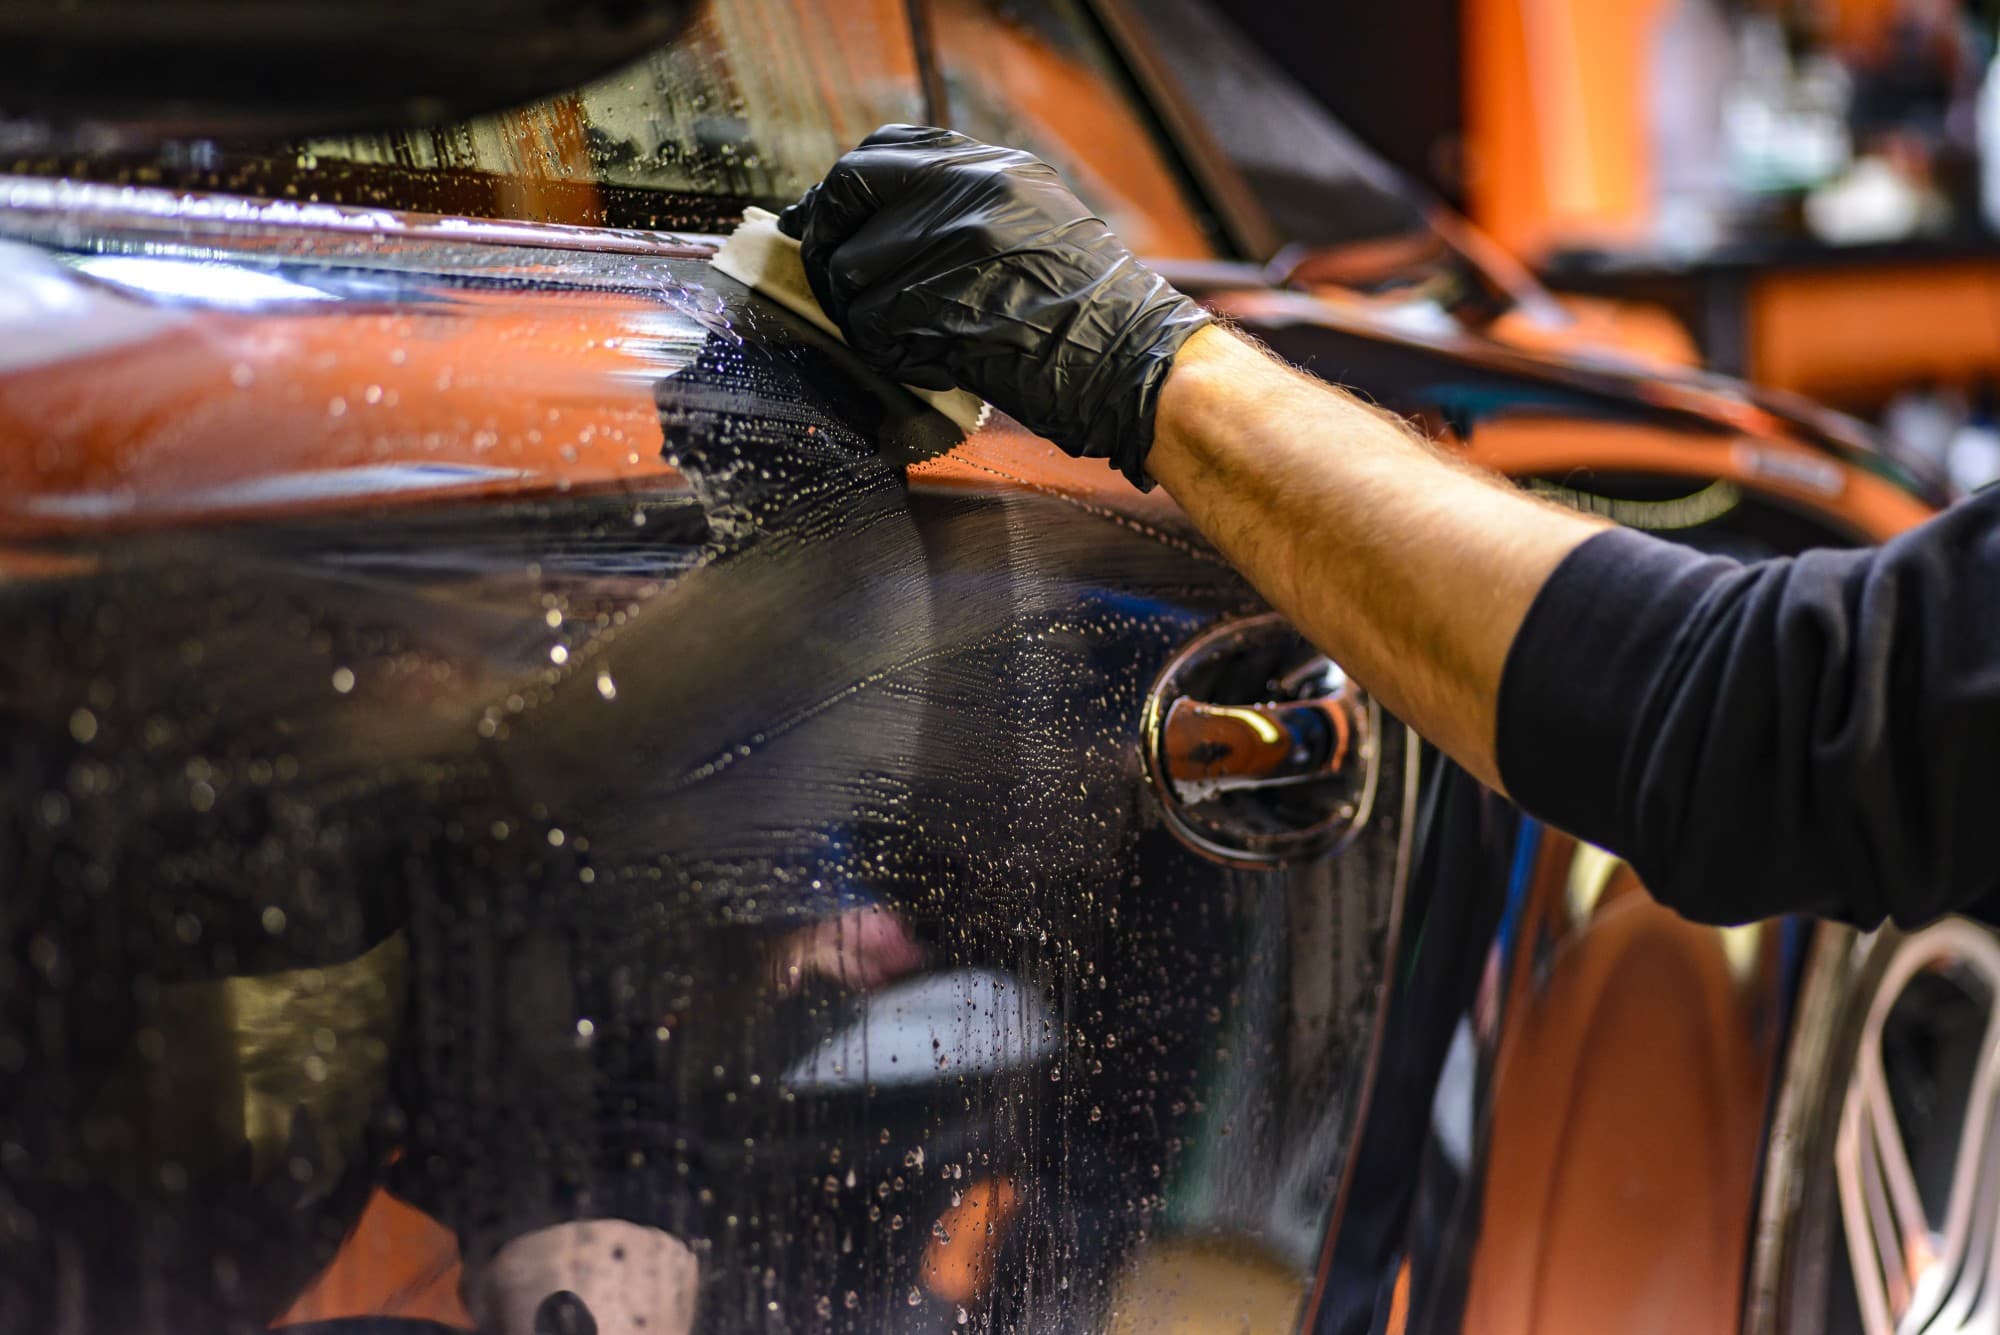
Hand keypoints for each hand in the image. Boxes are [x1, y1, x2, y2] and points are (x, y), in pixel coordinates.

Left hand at [778, 124, 1209, 486]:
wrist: (1135, 360)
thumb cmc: (1092, 310)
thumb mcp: (1036, 220)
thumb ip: (962, 206)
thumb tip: (879, 218)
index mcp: (988, 166)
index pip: (878, 154)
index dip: (841, 194)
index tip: (826, 222)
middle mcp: (965, 191)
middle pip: (846, 200)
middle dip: (828, 246)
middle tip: (835, 285)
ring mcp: (950, 246)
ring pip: (851, 274)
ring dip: (864, 315)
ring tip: (910, 337)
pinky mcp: (938, 306)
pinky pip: (871, 329)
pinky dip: (888, 354)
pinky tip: (930, 361)